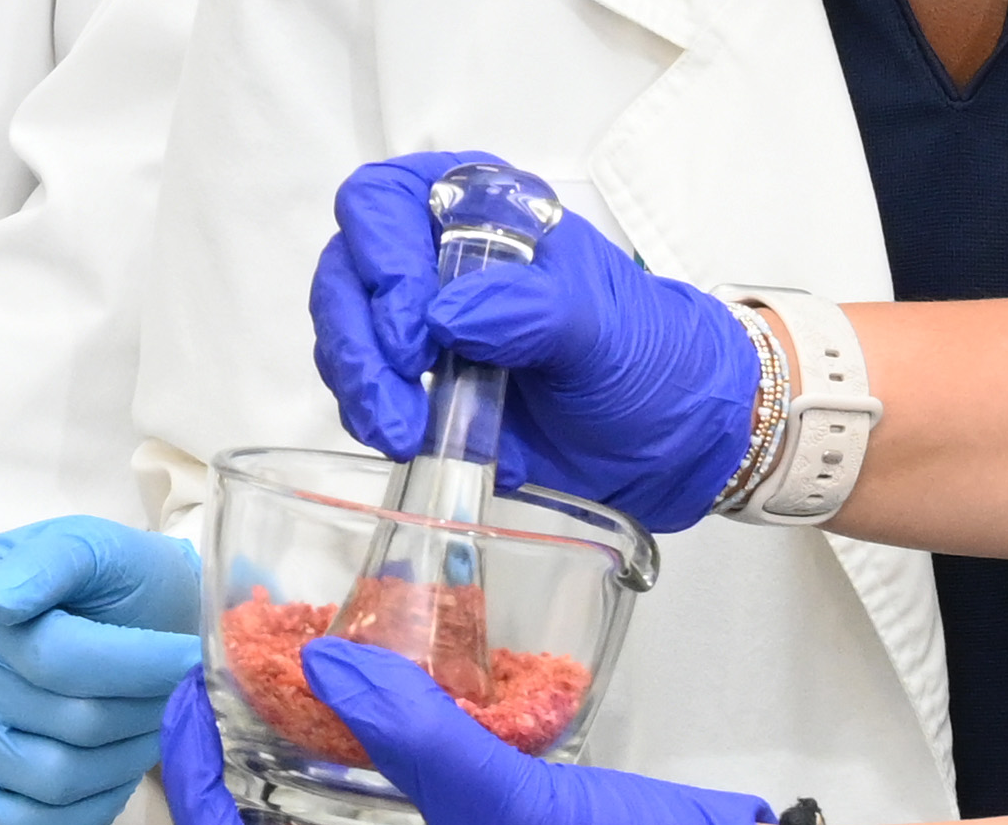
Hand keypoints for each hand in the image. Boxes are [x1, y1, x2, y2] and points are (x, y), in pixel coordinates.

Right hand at [0, 516, 206, 824]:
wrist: (94, 606)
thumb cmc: (102, 577)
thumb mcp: (89, 541)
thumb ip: (55, 560)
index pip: (54, 657)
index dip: (138, 667)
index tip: (193, 661)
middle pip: (63, 721)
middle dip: (143, 711)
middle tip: (182, 695)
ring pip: (50, 779)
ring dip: (124, 760)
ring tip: (152, 727)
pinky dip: (79, 814)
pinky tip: (112, 779)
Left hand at [161, 638, 788, 824]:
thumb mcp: (501, 803)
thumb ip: (409, 734)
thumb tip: (319, 666)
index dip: (199, 802)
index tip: (184, 715)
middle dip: (245, 762)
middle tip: (225, 675)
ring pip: (353, 809)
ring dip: (317, 743)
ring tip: (292, 661)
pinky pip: (417, 788)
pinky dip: (392, 737)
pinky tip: (388, 677)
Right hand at [308, 151, 770, 526]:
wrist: (665, 438)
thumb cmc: (645, 358)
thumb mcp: (602, 326)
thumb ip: (530, 309)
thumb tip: (445, 314)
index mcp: (481, 209)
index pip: (385, 201)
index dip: (380, 257)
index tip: (416, 330)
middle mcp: (433, 256)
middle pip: (346, 271)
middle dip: (360, 339)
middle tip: (398, 393)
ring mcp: (416, 323)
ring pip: (342, 334)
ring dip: (360, 386)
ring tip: (405, 433)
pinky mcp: (412, 386)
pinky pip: (359, 391)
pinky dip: (372, 418)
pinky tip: (412, 440)